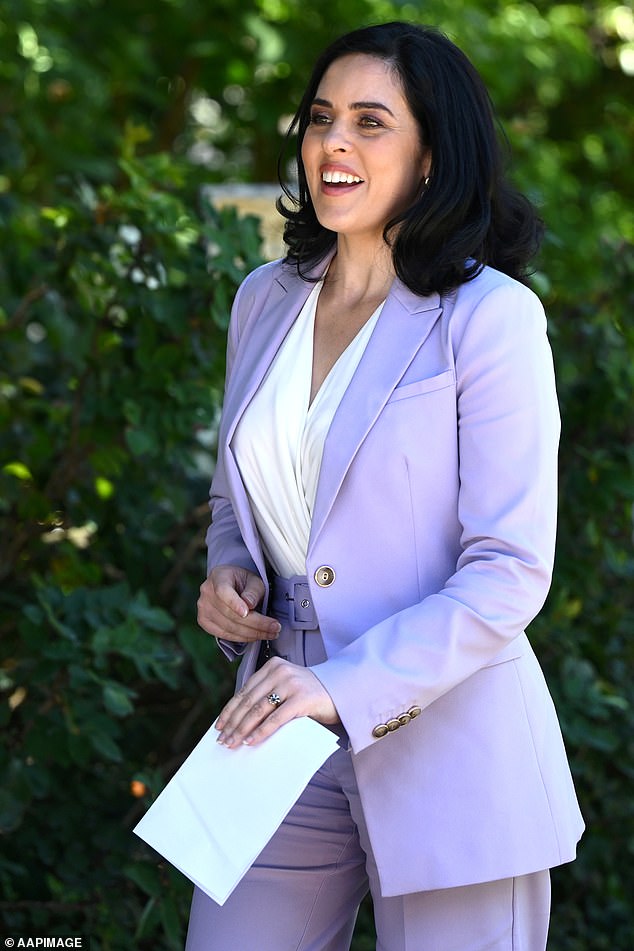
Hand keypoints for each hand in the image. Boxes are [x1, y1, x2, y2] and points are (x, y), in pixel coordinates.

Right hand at [197, 565, 280, 642]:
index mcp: (218, 577)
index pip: (223, 592)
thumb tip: (249, 604)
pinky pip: (224, 634)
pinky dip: (241, 638)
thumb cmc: (243, 582)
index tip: (247, 613)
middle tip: (274, 628)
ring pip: (228, 627)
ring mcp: (203, 608)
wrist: (230, 585)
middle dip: (256, 624)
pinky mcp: (204, 622)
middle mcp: (207, 592)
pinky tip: (255, 636)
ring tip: (270, 633)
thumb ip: (253, 590)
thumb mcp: (254, 580)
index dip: (234, 604)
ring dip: (252, 634)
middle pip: (230, 614)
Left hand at [216, 657, 338, 747]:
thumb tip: (238, 721)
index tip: (219, 727)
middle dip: (233, 723)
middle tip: (222, 740)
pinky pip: (276, 718)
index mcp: (272, 667)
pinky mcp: (302, 699)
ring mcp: (291, 684)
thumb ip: (266, 696)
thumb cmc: (309, 695)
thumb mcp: (285, 688)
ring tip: (232, 743)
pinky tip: (251, 742)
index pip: (245, 691)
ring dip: (242, 729)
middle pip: (249, 701)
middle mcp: (279, 672)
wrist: (341, 692)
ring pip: (258, 710)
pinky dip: (261, 732)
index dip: (230, 710)